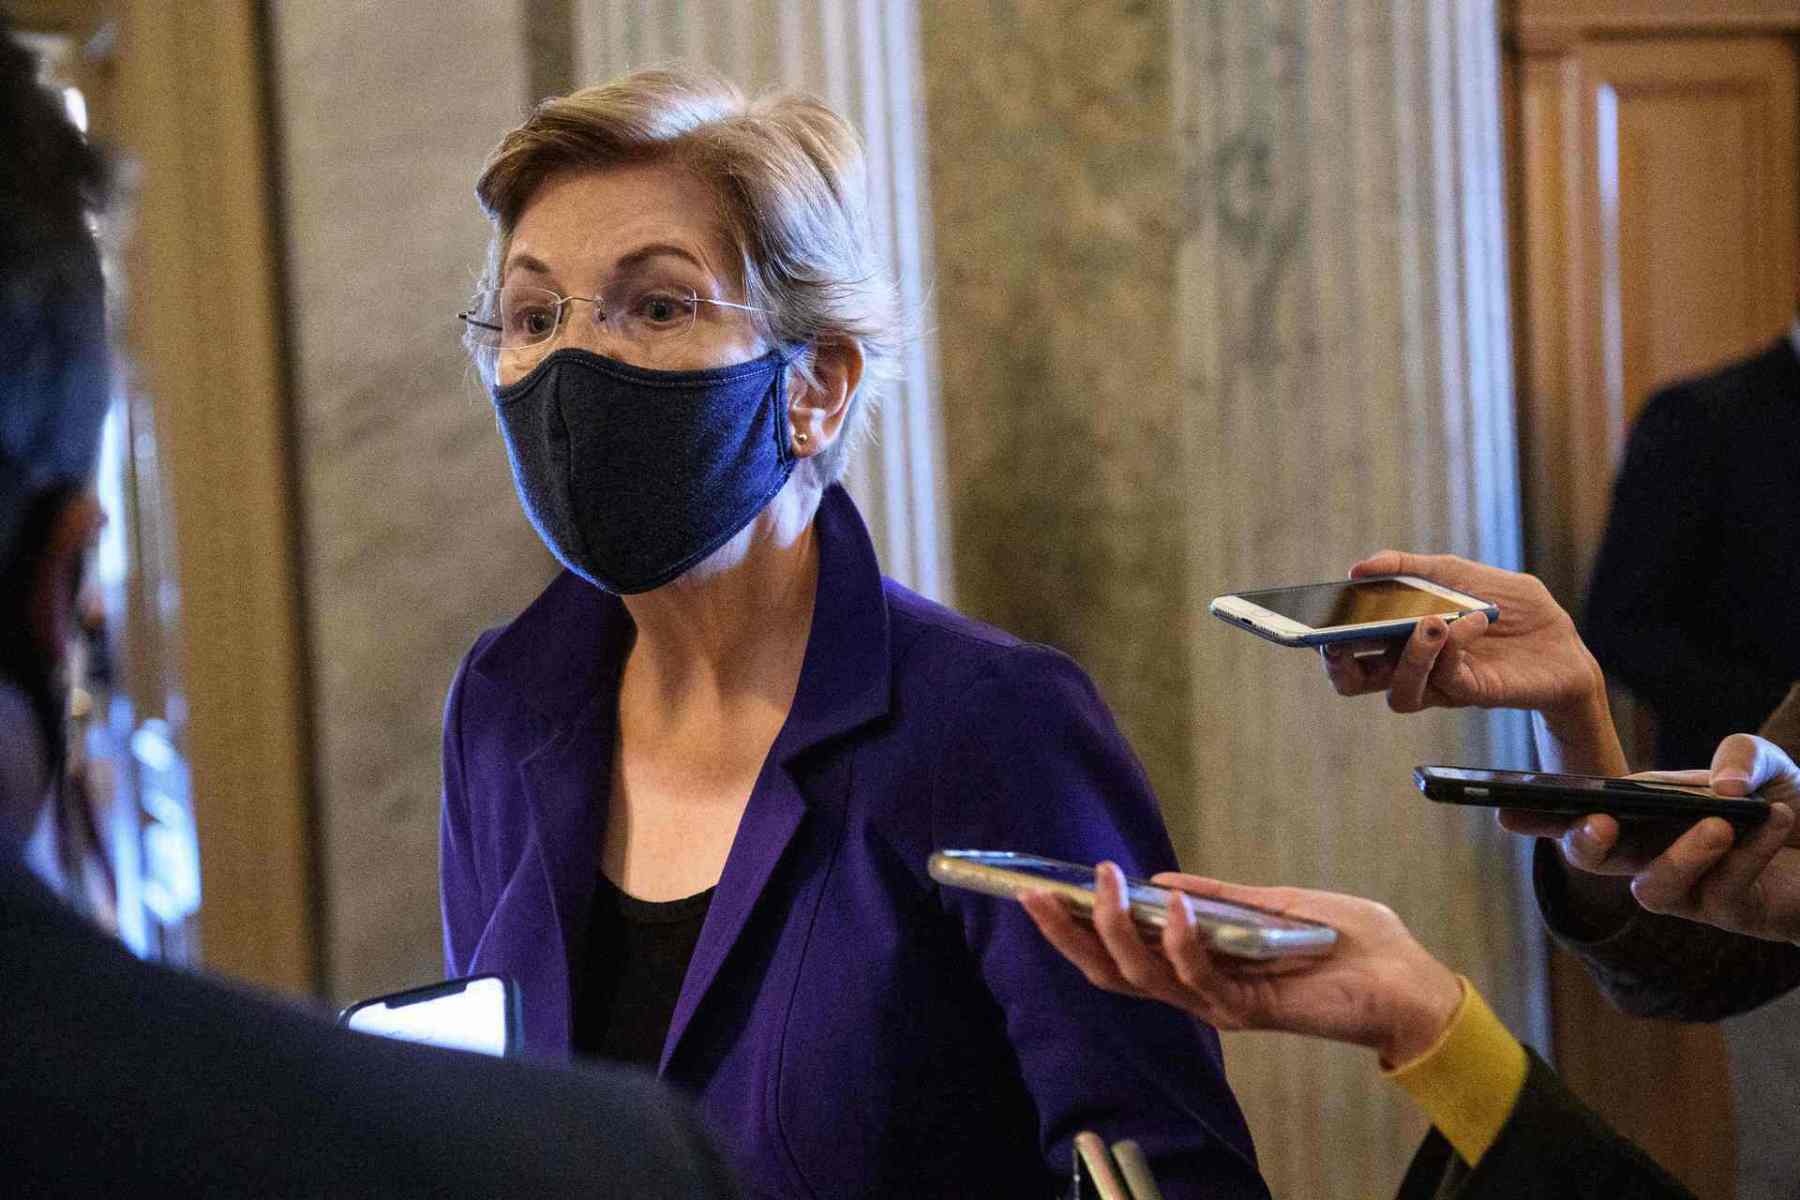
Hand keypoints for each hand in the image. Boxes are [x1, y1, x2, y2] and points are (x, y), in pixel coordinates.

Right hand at [1021, 864, 1463, 1066]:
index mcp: (1197, 967)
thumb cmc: (1349, 942)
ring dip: (1116, 930)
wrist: (1406, 979)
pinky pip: (1200, 979)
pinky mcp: (1250, 1010)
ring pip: (1144, 978)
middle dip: (1068, 936)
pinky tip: (1173, 905)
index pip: (1119, 955)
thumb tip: (1160, 879)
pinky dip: (1182, 941)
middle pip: (1113, 973)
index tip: (1036, 891)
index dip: (1075, 929)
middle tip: (1034, 895)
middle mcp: (1198, 991)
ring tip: (1101, 884)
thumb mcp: (1273, 903)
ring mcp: (1220, 1004)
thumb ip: (1219, 896)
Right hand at [1319, 550, 1624, 773]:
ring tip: (1432, 622)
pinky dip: (1453, 647)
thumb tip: (1359, 568)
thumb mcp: (1456, 572)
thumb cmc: (1507, 606)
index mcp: (1396, 638)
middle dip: (1340, 667)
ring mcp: (1439, 684)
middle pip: (1353, 683)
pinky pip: (1446, 680)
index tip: (1316, 626)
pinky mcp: (1472, 693)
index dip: (1324, 643)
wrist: (1561, 639)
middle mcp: (1410, 666)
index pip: (1346, 649)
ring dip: (1410, 655)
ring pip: (1398, 692)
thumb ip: (1409, 567)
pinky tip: (1469, 621)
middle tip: (1341, 645)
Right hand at [1502, 734, 1799, 942]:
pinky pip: (1721, 890)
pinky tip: (1774, 824)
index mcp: (1641, 811)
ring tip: (1721, 824)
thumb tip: (1719, 789)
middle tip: (1597, 823)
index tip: (1503, 808)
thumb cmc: (1788, 803)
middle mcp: (1651, 852)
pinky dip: (1747, 853)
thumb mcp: (1764, 763)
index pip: (1579, 810)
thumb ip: (1740, 755)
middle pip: (1595, 858)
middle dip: (1582, 842)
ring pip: (1652, 890)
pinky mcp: (1728, 914)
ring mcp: (1687, 889)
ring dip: (1682, 856)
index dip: (1538, 813)